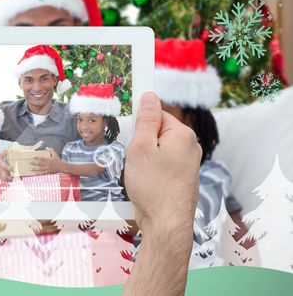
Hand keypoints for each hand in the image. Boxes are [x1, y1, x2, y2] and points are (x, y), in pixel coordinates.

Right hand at [0, 150, 12, 180]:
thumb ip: (4, 153)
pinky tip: (11, 181)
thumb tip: (10, 149)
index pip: (6, 167)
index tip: (15, 170)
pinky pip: (3, 179)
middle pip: (5, 175)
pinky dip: (7, 181)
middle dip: (10, 177)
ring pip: (4, 178)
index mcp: (0, 164)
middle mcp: (0, 170)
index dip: (10, 168)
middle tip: (16, 178)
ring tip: (14, 181)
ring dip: (9, 180)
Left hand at [30, 148, 61, 173]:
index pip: (42, 158)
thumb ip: (51, 150)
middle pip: (39, 164)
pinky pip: (42, 173)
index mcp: (48, 160)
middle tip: (30, 162)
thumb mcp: (55, 154)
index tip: (33, 157)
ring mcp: (47, 169)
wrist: (62, 167)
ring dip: (35, 169)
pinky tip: (35, 174)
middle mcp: (47, 164)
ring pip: (40, 169)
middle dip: (34, 163)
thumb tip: (47, 147)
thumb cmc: (58, 160)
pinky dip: (39, 173)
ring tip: (31, 168)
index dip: (37, 158)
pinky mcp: (48, 172)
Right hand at [125, 92, 200, 233]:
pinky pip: (161, 166)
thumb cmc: (153, 188)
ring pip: (157, 151)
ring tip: (141, 175)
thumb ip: (145, 120)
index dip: (141, 126)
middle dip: (141, 144)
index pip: (157, 115)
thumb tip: (149, 97)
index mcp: (182, 135)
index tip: (133, 137)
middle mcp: (189, 147)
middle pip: (157, 133)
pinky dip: (150, 172)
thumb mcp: (140, 147)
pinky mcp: (181, 178)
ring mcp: (187, 164)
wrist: (166, 225)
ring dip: (144, 160)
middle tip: (136, 160)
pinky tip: (146, 184)